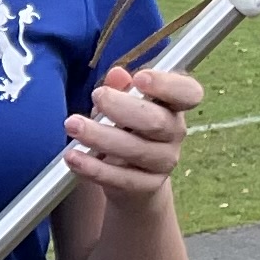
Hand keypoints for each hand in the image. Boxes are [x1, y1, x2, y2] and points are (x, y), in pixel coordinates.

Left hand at [62, 65, 202, 202]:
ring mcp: (164, 161)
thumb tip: (117, 74)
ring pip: (136, 150)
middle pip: (156, 121)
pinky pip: (121, 178)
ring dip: (100, 137)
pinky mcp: (147, 185)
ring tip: (72, 125)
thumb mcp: (121, 103)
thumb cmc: (126, 127)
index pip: (187, 93)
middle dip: (122, 107)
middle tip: (96, 95)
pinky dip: (93, 168)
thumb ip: (120, 88)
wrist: (131, 174)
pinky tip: (73, 157)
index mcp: (173, 105)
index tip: (140, 78)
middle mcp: (174, 132)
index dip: (167, 85)